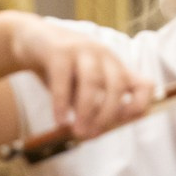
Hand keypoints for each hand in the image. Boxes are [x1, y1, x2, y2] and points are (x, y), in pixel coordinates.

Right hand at [7, 13, 154, 139]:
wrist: (31, 39)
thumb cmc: (62, 71)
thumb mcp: (82, 88)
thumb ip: (93, 106)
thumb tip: (96, 132)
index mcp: (116, 67)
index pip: (144, 85)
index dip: (140, 104)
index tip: (123, 122)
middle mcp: (104, 56)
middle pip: (117, 85)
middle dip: (107, 114)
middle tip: (90, 136)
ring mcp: (82, 50)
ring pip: (93, 81)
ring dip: (87, 110)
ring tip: (77, 132)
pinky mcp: (58, 51)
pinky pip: (62, 78)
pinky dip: (62, 102)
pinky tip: (60, 120)